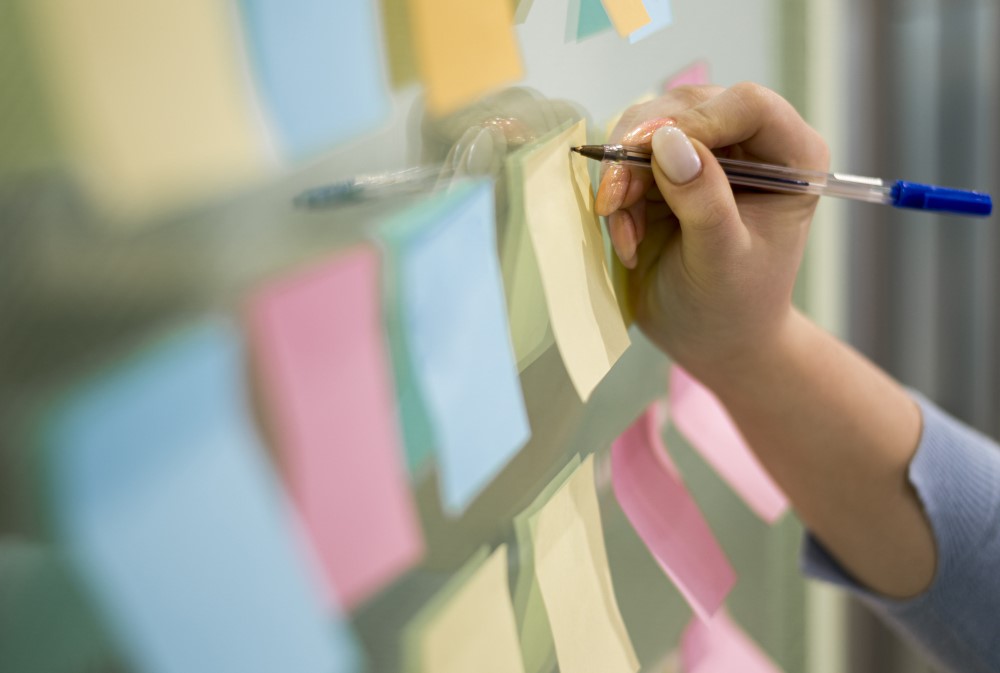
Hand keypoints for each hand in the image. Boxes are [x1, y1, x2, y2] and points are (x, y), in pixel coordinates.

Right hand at [596, 83, 828, 382]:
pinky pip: (626, 161)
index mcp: (791, 158)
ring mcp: (704, 154)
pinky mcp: (666, 173)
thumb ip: (701, 200)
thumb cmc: (733, 308)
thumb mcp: (722, 259)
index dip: (696, 121)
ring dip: (623, 178)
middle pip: (686, 108)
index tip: (649, 153)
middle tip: (615, 202)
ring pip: (646, 128)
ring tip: (625, 235)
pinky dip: (617, 198)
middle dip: (641, 152)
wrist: (710, 341)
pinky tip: (627, 241)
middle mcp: (749, 144)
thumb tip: (667, 141)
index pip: (746, 105)